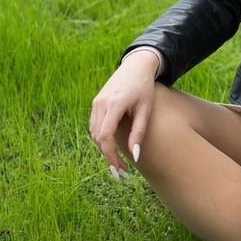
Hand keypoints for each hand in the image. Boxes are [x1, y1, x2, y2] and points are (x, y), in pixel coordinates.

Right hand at [88, 49, 160, 177]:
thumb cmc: (145, 88)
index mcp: (114, 104)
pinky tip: (112, 148)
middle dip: (108, 157)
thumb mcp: (145, 110)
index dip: (110, 156)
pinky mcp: (96, 103)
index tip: (120, 170)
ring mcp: (96, 103)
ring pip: (94, 133)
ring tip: (118, 164)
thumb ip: (139, 133)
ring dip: (103, 150)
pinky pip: (95, 126)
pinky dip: (101, 139)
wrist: (136, 67)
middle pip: (98, 138)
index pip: (105, 136)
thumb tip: (134, 156)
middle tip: (121, 173)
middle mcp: (101, 104)